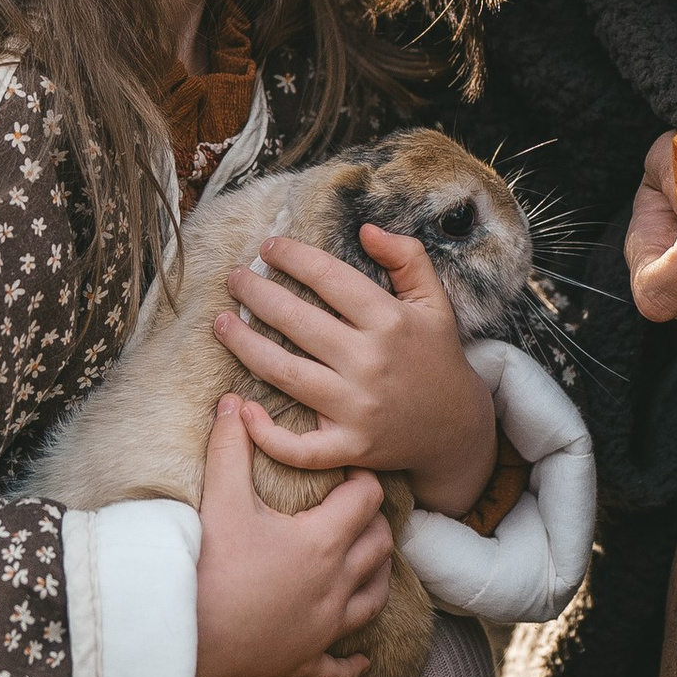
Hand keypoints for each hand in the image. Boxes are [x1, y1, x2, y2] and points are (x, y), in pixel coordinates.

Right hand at [195, 399, 395, 676]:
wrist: (179, 631)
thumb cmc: (205, 564)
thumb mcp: (220, 499)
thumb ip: (231, 447)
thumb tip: (234, 403)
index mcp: (322, 543)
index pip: (366, 501)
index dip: (363, 480)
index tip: (348, 470)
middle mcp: (335, 586)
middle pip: (379, 547)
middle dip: (374, 523)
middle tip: (355, 508)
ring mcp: (323, 629)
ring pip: (374, 600)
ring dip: (376, 577)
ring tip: (369, 562)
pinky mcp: (302, 661)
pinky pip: (338, 668)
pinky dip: (353, 662)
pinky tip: (360, 659)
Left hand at [211, 221, 498, 515]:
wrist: (455, 428)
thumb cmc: (436, 357)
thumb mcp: (434, 301)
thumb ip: (407, 258)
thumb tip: (366, 228)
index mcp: (390, 321)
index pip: (331, 278)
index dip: (294, 257)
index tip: (268, 246)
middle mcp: (370, 362)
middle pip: (297, 323)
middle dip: (257, 295)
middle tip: (233, 278)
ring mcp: (357, 409)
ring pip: (285, 374)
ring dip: (244, 346)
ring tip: (220, 323)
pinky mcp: (349, 447)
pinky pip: (299, 447)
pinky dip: (267, 434)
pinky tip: (241, 407)